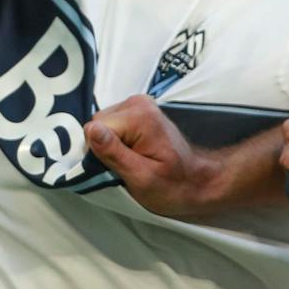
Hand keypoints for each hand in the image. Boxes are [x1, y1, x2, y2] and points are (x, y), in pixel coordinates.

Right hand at [86, 95, 218, 217]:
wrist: (198, 181)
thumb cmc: (174, 185)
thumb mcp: (141, 177)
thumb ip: (114, 153)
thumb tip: (91, 130)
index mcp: (139, 116)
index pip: (93, 130)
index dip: (100, 155)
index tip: (120, 168)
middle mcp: (138, 103)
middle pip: (97, 125)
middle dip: (106, 150)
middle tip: (129, 167)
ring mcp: (139, 106)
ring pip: (103, 126)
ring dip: (112, 147)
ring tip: (135, 161)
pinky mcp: (138, 113)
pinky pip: (112, 127)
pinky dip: (119, 143)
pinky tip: (135, 154)